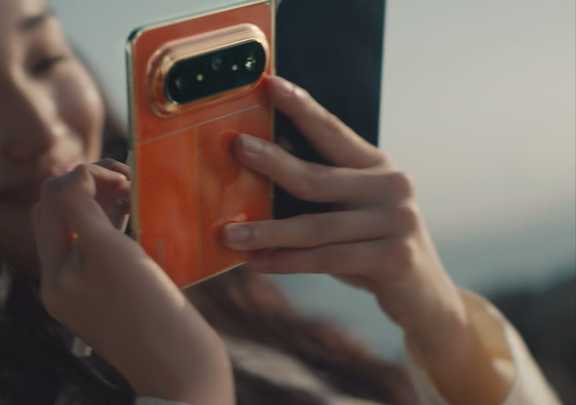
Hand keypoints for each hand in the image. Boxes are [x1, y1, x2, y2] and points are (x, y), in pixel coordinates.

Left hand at [32, 161, 233, 404]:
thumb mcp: (107, 251)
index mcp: (53, 275)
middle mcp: (65, 283)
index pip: (50, 204)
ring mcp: (91, 291)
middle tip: (129, 182)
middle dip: (92, 188)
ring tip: (136, 195)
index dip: (82, 178)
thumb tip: (70, 175)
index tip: (121, 177)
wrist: (183, 369)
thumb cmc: (146, 309)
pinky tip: (144, 220)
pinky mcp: (117, 297)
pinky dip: (121, 227)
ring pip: (87, 230)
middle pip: (64, 216)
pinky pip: (107, 250)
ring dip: (107, 205)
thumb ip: (81, 208)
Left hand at [223, 76, 467, 359]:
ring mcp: (396, 221)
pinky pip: (326, 259)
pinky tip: (256, 263)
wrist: (424, 294)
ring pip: (315, 227)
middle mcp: (391, 186)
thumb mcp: (349, 210)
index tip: (268, 84)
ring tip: (229, 234)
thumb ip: (319, 190)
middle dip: (272, 163)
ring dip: (267, 232)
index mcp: (377, 166)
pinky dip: (286, 263)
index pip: (333, 130)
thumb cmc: (371, 245)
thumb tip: (255, 167)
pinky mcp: (394, 257)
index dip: (301, 106)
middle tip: (236, 148)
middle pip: (317, 176)